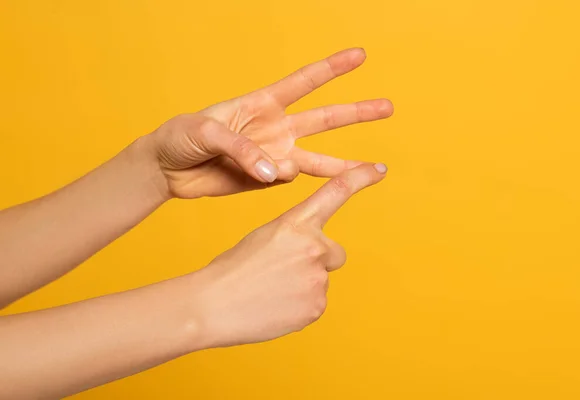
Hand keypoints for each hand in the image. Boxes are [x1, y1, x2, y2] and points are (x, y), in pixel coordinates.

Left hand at [146, 48, 392, 198]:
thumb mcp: (206, 131)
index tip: (360, 55)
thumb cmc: (181, 136)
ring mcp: (274, 154)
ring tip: (374, 169)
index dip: (332, 68)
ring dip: (345, 163)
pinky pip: (288, 180)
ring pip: (318, 158)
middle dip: (357, 112)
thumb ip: (243, 150)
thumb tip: (278, 173)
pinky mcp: (266, 180)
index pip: (304, 82)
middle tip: (388, 106)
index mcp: (262, 103)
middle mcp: (275, 127)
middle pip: (324, 119)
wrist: (167, 170)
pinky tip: (275, 174)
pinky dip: (287, 179)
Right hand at [190, 163, 387, 348]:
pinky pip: (315, 303)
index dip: (360, 178)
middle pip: (334, 252)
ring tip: (271, 291)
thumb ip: (294, 239)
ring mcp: (317, 278)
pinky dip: (300, 305)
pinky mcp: (316, 306)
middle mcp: (313, 247)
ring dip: (304, 285)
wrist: (213, 305)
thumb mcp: (264, 237)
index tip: (380, 168)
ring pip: (321, 280)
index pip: (335, 193)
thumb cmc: (232, 269)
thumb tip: (312, 257)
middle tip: (285, 271)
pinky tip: (275, 306)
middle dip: (318, 260)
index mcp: (294, 223)